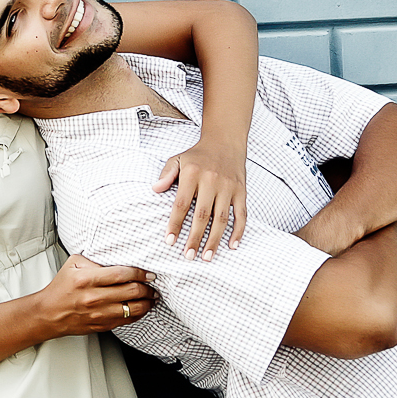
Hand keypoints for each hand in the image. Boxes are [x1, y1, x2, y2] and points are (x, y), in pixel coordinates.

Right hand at [39, 254, 156, 335]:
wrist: (49, 313)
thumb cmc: (61, 288)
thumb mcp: (74, 264)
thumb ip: (95, 259)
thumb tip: (118, 258)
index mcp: (87, 279)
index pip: (121, 274)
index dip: (140, 273)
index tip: (148, 274)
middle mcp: (94, 297)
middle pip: (131, 291)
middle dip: (147, 288)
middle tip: (153, 285)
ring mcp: (98, 314)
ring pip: (133, 309)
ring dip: (147, 302)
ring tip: (151, 297)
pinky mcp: (101, 325)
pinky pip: (127, 320)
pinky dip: (138, 314)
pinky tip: (141, 308)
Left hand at [152, 139, 246, 260]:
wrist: (225, 141)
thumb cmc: (198, 155)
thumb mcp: (178, 159)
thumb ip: (166, 174)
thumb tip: (155, 189)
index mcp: (192, 174)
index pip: (181, 204)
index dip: (175, 224)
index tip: (170, 241)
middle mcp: (211, 181)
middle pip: (202, 216)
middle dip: (194, 238)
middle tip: (188, 256)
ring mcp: (228, 187)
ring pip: (221, 219)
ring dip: (214, 240)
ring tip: (206, 257)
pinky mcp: (241, 191)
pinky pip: (241, 214)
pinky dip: (238, 231)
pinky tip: (232, 245)